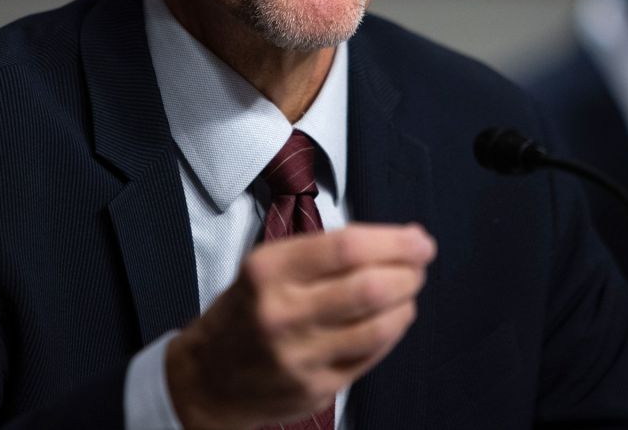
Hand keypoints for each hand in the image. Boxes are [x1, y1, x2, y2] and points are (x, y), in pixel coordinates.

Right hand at [165, 222, 435, 429]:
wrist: (207, 378)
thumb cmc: (247, 311)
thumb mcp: (267, 268)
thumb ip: (323, 254)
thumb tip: (397, 241)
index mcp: (268, 271)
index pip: (347, 248)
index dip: (394, 242)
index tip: (418, 239)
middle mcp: (282, 313)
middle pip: (368, 288)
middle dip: (409, 271)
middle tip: (420, 263)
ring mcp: (300, 356)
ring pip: (378, 326)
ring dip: (405, 303)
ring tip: (408, 291)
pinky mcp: (316, 388)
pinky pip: (370, 356)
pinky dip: (390, 333)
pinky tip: (390, 320)